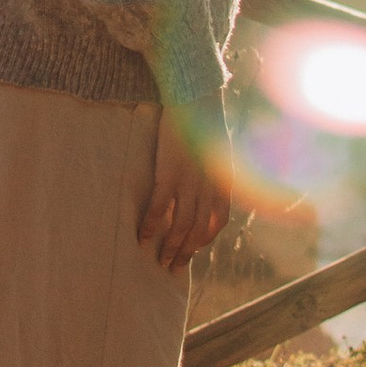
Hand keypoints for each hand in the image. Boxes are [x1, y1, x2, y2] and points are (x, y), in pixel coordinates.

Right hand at [140, 105, 235, 272]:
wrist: (196, 99)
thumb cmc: (205, 122)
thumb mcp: (220, 151)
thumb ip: (216, 173)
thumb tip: (207, 188)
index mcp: (223, 182)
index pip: (217, 221)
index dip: (205, 239)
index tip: (193, 249)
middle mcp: (209, 187)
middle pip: (198, 230)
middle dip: (186, 252)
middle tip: (173, 267)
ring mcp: (189, 182)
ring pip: (181, 225)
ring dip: (170, 247)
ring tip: (160, 261)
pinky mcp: (169, 173)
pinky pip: (160, 208)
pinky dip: (152, 226)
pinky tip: (142, 237)